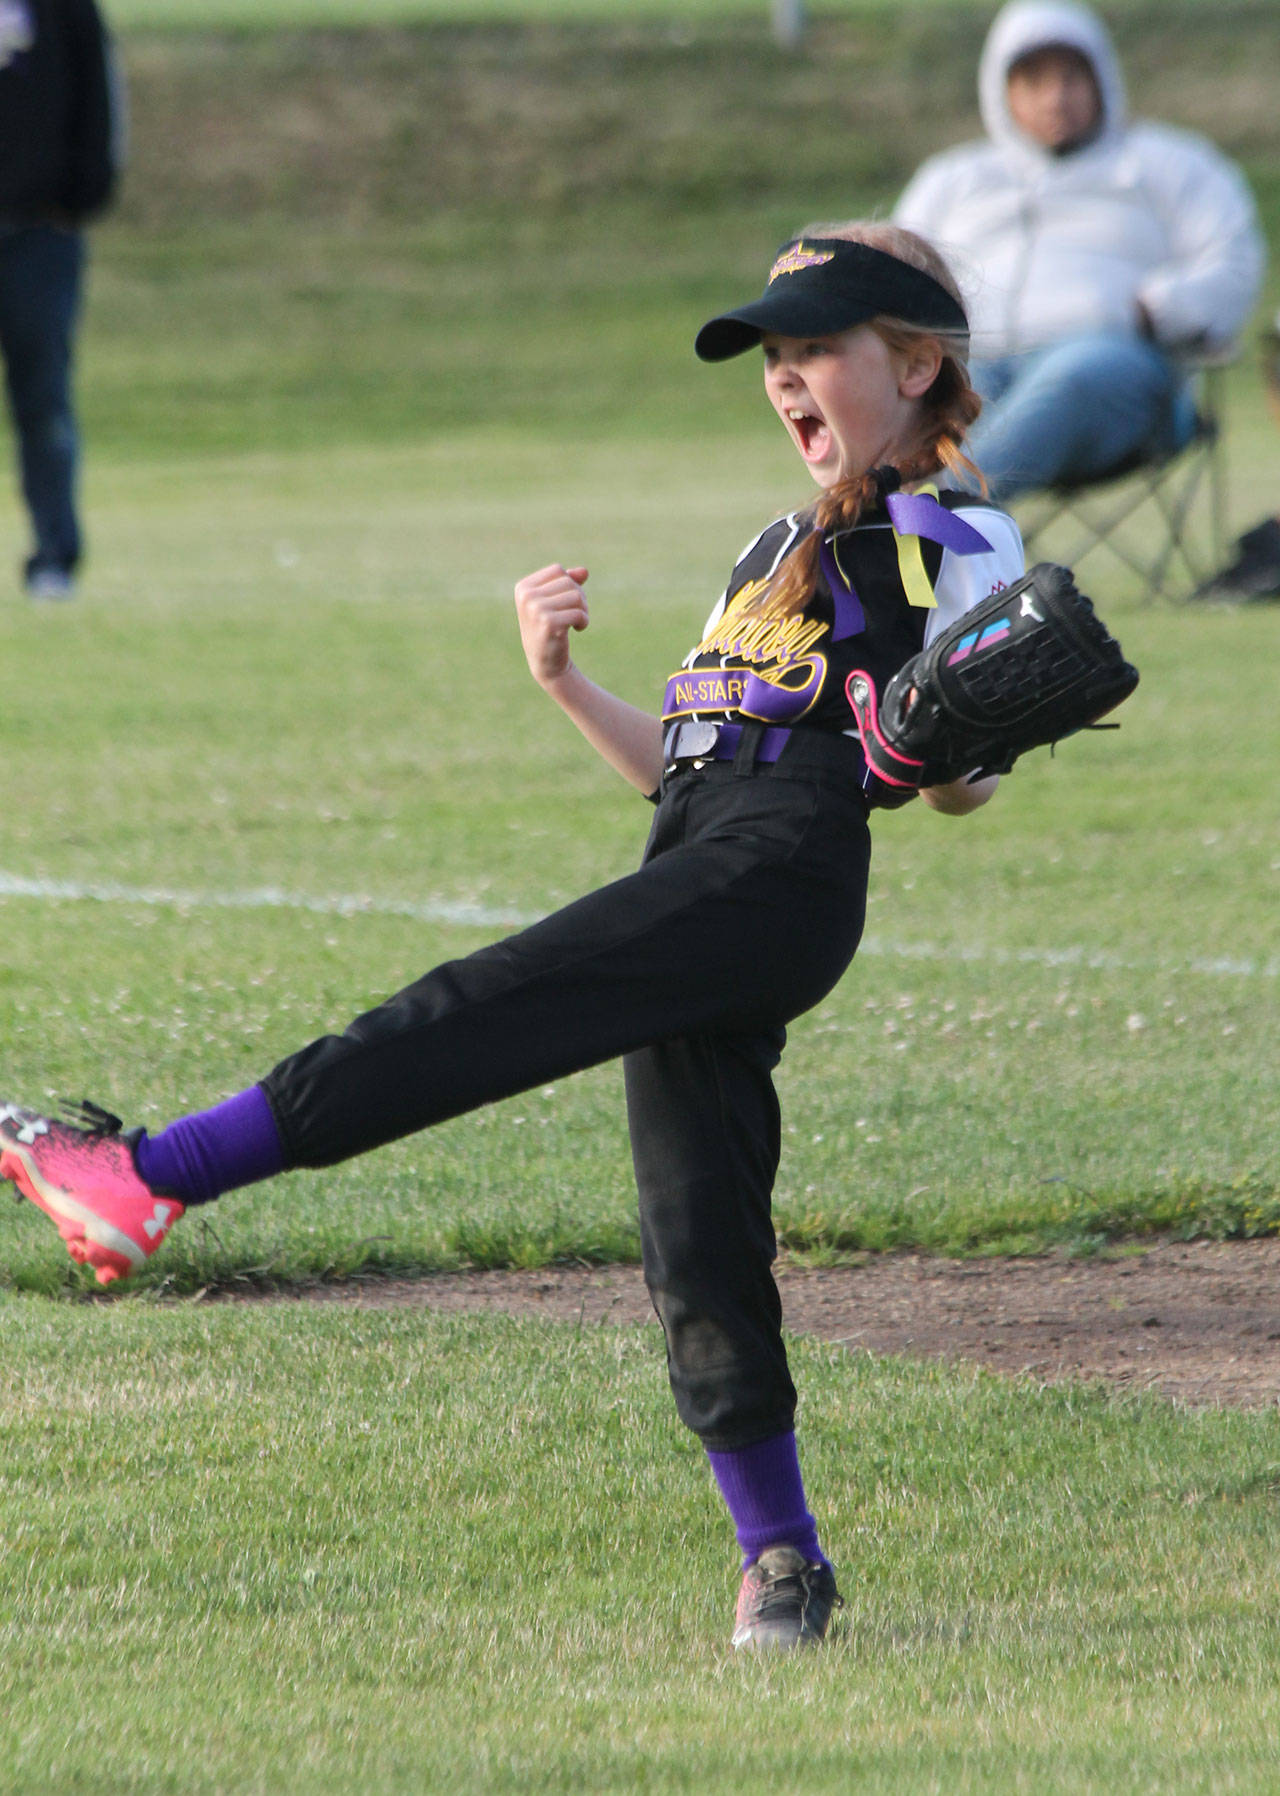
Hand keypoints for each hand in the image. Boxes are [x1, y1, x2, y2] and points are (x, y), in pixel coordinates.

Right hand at [514, 563, 589, 688]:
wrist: (546, 663)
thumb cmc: (550, 629)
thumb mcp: (555, 603)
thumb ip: (568, 583)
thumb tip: (584, 571)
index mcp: (523, 588)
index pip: (558, 570)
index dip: (570, 583)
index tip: (567, 601)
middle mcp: (526, 597)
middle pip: (568, 582)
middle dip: (579, 597)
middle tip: (576, 613)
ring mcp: (536, 610)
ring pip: (576, 596)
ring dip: (583, 609)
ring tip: (577, 621)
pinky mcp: (549, 624)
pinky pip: (578, 612)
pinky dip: (584, 620)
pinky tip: (578, 629)